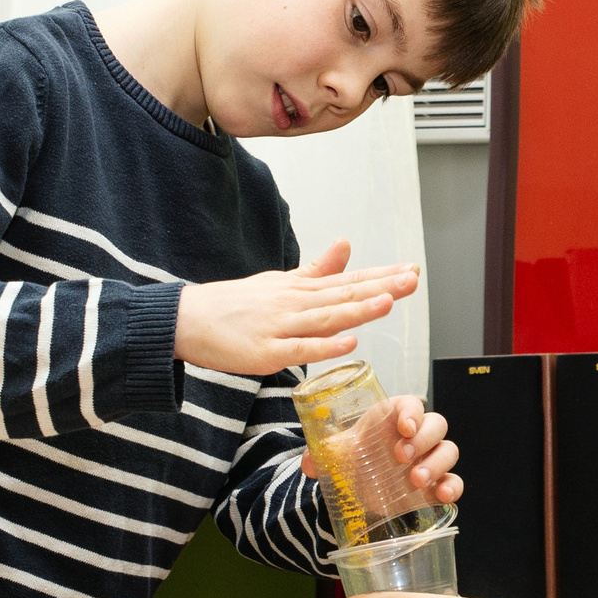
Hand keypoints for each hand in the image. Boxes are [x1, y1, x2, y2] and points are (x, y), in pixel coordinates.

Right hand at [175, 238, 417, 373]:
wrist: (186, 319)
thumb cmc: (236, 303)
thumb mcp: (280, 281)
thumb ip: (317, 269)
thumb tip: (346, 244)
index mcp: (301, 289)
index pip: (348, 279)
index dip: (381, 275)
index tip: (411, 270)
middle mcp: (295, 304)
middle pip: (344, 294)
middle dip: (381, 287)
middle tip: (412, 279)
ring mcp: (280, 327)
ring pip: (326, 318)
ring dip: (357, 310)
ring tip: (388, 302)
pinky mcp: (265, 352)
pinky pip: (299, 350)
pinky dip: (324, 347)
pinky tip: (347, 343)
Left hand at [298, 394, 461, 505]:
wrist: (358, 485)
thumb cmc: (353, 458)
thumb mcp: (335, 453)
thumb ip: (320, 454)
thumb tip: (308, 466)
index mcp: (393, 417)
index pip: (412, 405)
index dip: (413, 413)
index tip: (404, 427)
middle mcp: (416, 435)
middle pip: (436, 425)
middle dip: (423, 440)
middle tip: (401, 457)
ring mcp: (429, 459)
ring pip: (448, 451)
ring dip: (437, 464)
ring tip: (416, 480)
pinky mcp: (435, 483)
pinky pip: (454, 480)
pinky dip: (452, 487)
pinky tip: (442, 495)